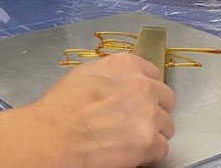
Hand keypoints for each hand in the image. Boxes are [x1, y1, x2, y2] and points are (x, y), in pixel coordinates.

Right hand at [29, 53, 174, 166]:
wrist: (54, 136)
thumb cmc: (61, 107)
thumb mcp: (87, 73)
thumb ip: (112, 75)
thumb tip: (120, 83)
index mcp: (127, 65)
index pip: (153, 75)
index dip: (145, 90)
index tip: (137, 100)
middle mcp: (143, 86)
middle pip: (165, 99)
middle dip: (154, 110)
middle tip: (136, 122)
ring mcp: (148, 114)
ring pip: (166, 126)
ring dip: (152, 133)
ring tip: (129, 141)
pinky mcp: (149, 142)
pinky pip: (162, 149)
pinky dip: (149, 155)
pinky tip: (130, 154)